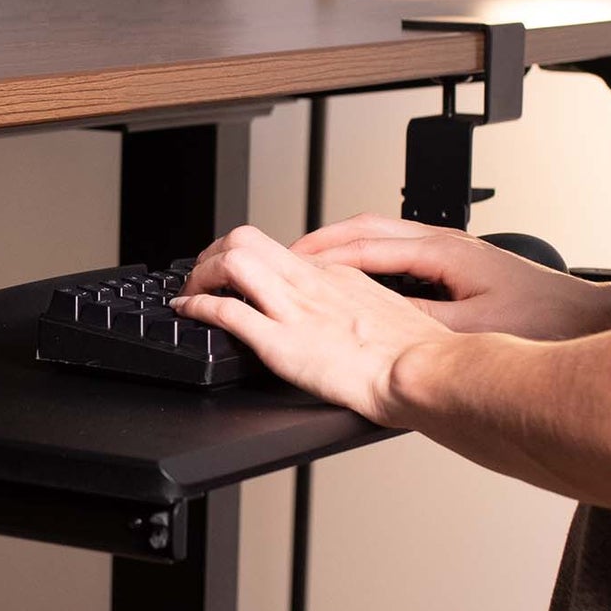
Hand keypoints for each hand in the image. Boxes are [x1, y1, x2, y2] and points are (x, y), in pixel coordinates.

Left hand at [171, 225, 454, 424]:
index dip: (250, 259)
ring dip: (200, 274)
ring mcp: (293, 309)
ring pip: (230, 262)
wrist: (422, 370)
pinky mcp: (280, 341)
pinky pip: (226, 311)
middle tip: (202, 274)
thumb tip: (352, 318)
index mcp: (337, 276)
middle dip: (213, 253)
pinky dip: (197, 307)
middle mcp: (310, 283)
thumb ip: (361, 307)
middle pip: (246, 239)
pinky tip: (188, 312)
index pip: (281, 251)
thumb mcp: (389, 313)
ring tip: (191, 291)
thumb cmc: (416, 352)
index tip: (238, 274)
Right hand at [288, 213, 610, 340]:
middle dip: (323, 240)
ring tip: (312, 265)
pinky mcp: (458, 263)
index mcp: (443, 250)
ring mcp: (451, 250)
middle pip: (367, 227)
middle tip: (285, 256)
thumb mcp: (473, 329)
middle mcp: (445, 241)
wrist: (587, 320)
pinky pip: (397, 250)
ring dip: (344, 247)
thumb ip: (419, 320)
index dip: (322, 255)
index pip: (365, 244)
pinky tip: (357, 279)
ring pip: (381, 236)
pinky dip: (366, 259)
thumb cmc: (545, 322)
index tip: (290, 264)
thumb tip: (374, 316)